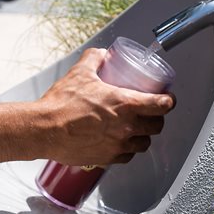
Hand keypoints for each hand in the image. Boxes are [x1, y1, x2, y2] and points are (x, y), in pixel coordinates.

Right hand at [37, 48, 174, 165]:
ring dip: (143, 135)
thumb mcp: (80, 73)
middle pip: (156, 126)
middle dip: (157, 119)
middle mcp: (126, 127)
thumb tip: (103, 55)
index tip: (168, 99)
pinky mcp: (108, 158)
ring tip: (136, 129)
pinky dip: (127, 149)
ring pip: (143, 143)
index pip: (161, 105)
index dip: (169, 101)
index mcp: (125, 104)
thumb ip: (95, 59)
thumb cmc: (61, 105)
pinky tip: (120, 142)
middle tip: (151, 113)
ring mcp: (118, 145)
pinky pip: (127, 156)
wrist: (45, 130)